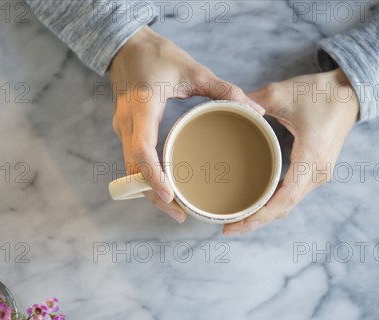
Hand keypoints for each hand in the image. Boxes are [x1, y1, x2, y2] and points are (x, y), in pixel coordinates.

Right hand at [108, 27, 264, 222]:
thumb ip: (225, 90)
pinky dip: (147, 179)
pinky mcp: (125, 132)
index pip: (142, 150)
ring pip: (130, 171)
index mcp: (143, 107)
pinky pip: (132, 163)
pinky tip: (165, 188)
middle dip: (154, 196)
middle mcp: (127, 123)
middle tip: (180, 215)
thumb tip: (256, 112)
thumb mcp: (193, 70)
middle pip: (134, 171)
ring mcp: (123, 129)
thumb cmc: (157, 54)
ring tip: (176, 209)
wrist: (126, 45)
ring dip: (149, 192)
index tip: (169, 196)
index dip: (153, 176)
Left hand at [223, 68, 358, 234]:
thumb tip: (223, 108)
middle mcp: (318, 172)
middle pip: (285, 208)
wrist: (350, 91)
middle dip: (256, 221)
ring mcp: (319, 174)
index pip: (285, 199)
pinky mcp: (316, 171)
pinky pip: (293, 194)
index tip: (237, 223)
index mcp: (311, 157)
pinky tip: (255, 204)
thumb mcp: (281, 93)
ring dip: (265, 215)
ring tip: (237, 220)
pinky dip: (274, 203)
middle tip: (227, 227)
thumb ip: (250, 102)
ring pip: (289, 204)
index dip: (260, 215)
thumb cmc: (319, 92)